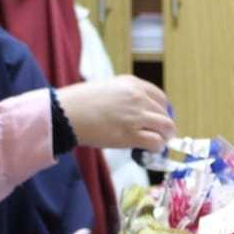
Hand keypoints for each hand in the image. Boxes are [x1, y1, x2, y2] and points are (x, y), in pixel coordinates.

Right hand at [57, 76, 174, 150]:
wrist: (66, 113)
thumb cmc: (81, 102)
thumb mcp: (109, 88)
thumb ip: (126, 97)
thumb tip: (139, 113)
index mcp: (133, 84)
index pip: (161, 98)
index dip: (162, 111)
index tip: (159, 120)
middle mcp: (138, 97)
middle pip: (165, 113)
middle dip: (164, 126)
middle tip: (159, 135)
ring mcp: (135, 116)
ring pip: (166, 127)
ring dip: (164, 137)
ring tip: (157, 143)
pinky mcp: (130, 134)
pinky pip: (155, 142)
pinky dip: (156, 148)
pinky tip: (148, 150)